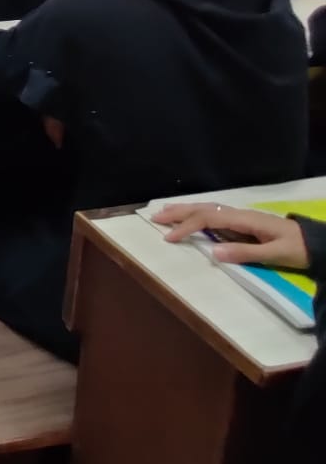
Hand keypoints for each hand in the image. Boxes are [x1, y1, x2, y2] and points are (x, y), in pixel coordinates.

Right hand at [154, 203, 309, 268]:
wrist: (318, 243)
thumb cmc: (298, 249)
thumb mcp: (274, 254)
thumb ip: (245, 253)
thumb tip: (213, 252)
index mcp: (245, 220)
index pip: (208, 220)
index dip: (186, 227)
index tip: (168, 237)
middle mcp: (241, 214)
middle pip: (205, 209)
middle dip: (179, 212)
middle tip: (154, 217)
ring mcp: (243, 217)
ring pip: (209, 209)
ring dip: (186, 210)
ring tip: (165, 212)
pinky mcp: (245, 223)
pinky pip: (215, 215)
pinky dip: (198, 213)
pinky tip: (191, 217)